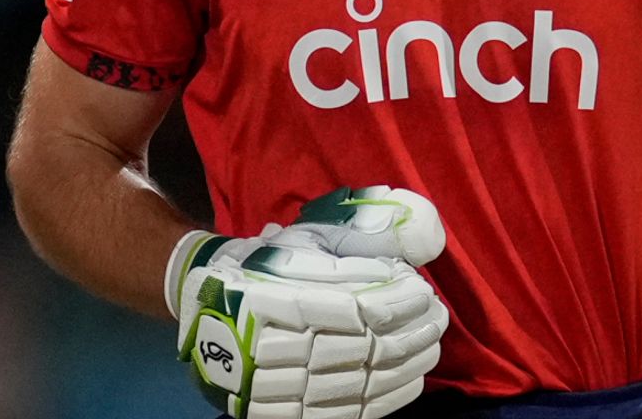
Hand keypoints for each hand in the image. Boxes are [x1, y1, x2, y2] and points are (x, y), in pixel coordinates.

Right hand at [166, 186, 450, 418]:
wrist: (204, 308)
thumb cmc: (263, 266)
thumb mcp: (306, 240)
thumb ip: (360, 240)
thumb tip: (421, 244)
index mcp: (278, 298)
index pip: (362, 307)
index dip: (401, 300)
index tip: (423, 288)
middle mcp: (278, 346)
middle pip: (371, 346)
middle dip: (415, 330)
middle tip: (437, 314)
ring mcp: (283, 386)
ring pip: (368, 381)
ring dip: (410, 361)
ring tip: (430, 341)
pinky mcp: (289, 410)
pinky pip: (353, 409)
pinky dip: (391, 394)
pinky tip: (410, 375)